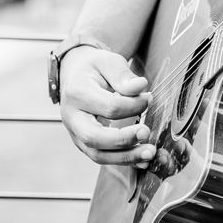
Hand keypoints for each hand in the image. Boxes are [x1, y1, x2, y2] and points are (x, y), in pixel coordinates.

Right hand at [59, 46, 155, 165]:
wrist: (76, 75)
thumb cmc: (95, 69)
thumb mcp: (108, 62)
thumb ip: (123, 75)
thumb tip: (140, 86)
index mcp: (77, 93)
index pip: (108, 107)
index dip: (133, 105)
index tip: (149, 98)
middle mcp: (72, 117)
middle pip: (94, 137)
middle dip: (123, 139)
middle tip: (147, 133)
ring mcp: (76, 133)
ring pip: (97, 154)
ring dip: (125, 157)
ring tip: (150, 153)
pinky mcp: (84, 143)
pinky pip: (102, 157)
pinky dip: (123, 161)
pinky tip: (143, 160)